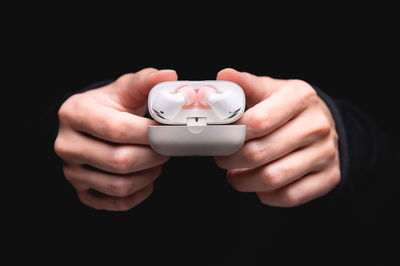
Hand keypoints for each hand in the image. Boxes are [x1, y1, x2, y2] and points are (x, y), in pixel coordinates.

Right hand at [54, 68, 176, 210]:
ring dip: (149, 175)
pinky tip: (147, 178)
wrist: (86, 125)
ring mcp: (72, 172)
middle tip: (168, 147)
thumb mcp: (123, 89)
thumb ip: (146, 81)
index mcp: (74, 114)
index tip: (169, 130)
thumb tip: (169, 75)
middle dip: (153, 155)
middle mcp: (67, 145)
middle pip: (120, 161)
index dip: (150, 133)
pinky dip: (139, 194)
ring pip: (119, 185)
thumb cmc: (108, 106)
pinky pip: (115, 202)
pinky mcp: (82, 191)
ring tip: (158, 161)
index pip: (117, 129)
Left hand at [215, 68, 339, 206]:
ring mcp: (325, 153)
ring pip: (273, 178)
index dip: (231, 134)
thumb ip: (245, 85)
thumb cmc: (288, 107)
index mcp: (299, 97)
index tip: (218, 138)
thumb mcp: (270, 89)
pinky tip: (259, 185)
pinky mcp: (329, 176)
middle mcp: (316, 125)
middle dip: (232, 160)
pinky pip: (290, 196)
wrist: (323, 124)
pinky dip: (267, 195)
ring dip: (244, 181)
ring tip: (235, 175)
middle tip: (222, 159)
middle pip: (260, 153)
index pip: (258, 122)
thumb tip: (223, 76)